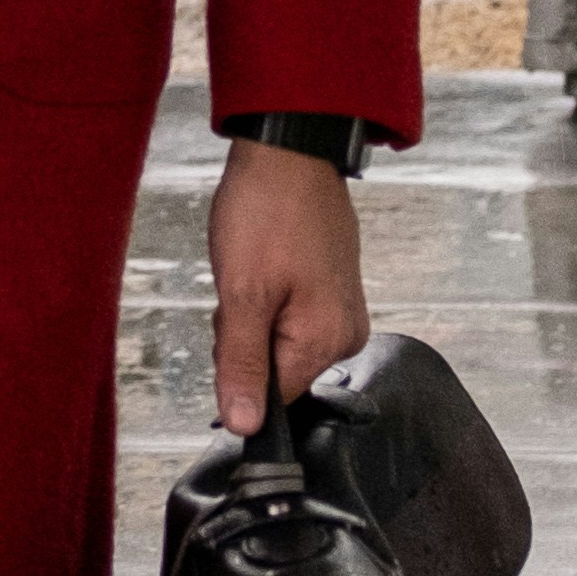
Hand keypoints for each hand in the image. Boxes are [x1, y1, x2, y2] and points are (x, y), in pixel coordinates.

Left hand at [209, 141, 368, 436]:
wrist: (288, 149)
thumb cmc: (267, 211)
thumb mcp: (243, 294)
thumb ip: (242, 366)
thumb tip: (245, 426)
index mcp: (329, 341)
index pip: (275, 397)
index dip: (238, 370)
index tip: (231, 327)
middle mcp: (345, 332)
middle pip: (273, 367)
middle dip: (242, 336)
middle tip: (242, 285)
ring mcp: (340, 308)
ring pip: (274, 338)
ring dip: (250, 312)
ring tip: (253, 265)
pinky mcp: (330, 288)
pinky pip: (284, 313)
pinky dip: (263, 295)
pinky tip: (263, 261)